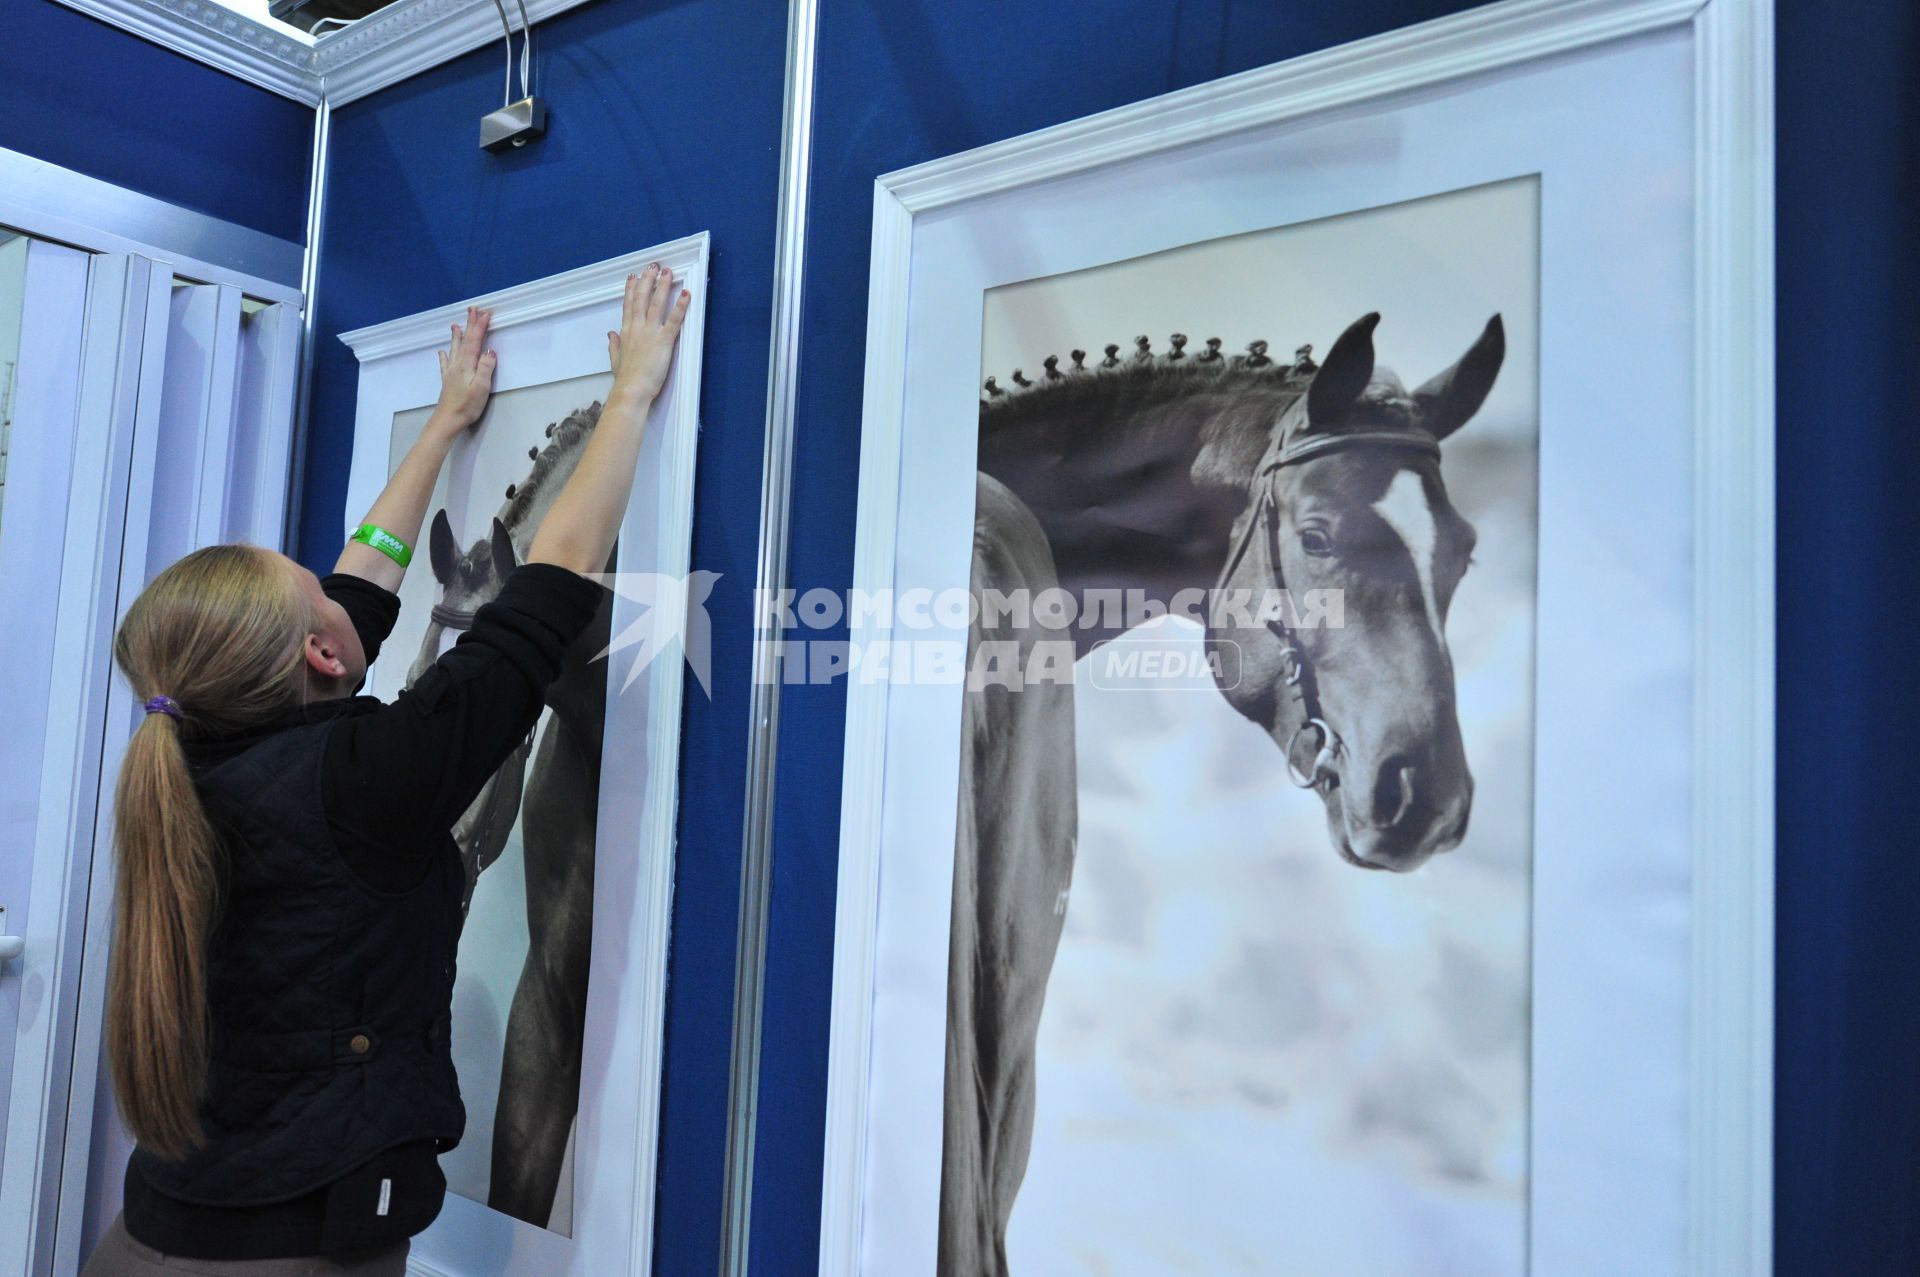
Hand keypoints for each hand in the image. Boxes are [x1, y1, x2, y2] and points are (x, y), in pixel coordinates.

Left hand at [434, 306, 497, 431]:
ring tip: (455, 324)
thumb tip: (490, 350)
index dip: (480, 326)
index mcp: (467, 364)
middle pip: (464, 340)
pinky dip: (445, 355)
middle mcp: (457, 364)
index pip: (475, 341)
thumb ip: (485, 367)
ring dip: (457, 336)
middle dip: (469, 324)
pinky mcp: (447, 380)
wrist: (447, 419)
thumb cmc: (467, 405)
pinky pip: (445, 363)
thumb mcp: (481, 386)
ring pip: (455, 349)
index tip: (486, 313)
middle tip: (472, 309)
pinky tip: (442, 352)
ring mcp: (450, 372)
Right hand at [606, 264, 690, 407]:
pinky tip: (686, 294)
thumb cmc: (625, 379)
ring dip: (662, 286)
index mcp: (626, 332)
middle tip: (653, 266)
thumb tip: (611, 334)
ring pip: (656, 303)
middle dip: (647, 280)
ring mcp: (650, 332)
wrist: (631, 389)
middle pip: (642, 298)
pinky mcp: (663, 340)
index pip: (628, 305)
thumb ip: (615, 345)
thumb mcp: (616, 360)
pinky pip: (674, 319)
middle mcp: (637, 328)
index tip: (633, 276)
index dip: (631, 289)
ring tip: (667, 272)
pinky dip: (681, 306)